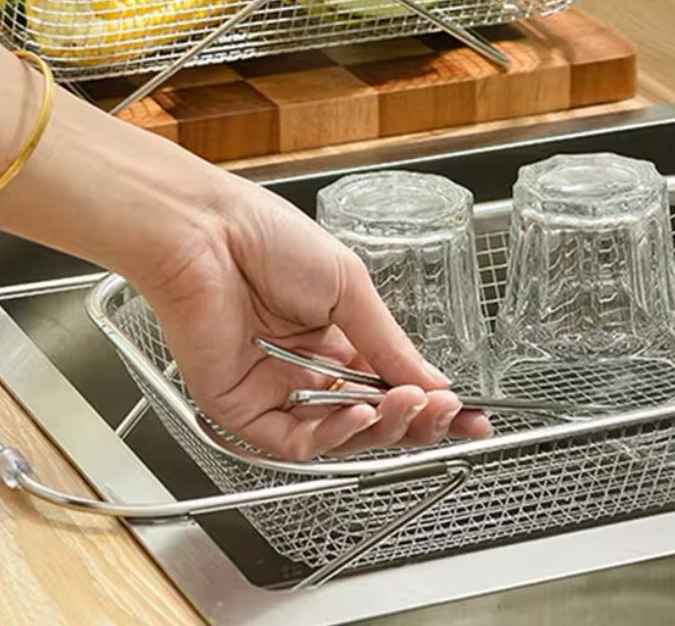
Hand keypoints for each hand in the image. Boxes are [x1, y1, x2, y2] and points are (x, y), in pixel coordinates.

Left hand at [137, 176, 492, 460]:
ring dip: (381, 426)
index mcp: (335, 333)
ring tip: (407, 403)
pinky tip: (358, 414)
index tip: (469, 414)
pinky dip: (333, 436)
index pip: (391, 381)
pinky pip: (296, 442)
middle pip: (372, 417)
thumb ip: (388, 341)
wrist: (205, 232)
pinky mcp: (242, 410)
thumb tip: (434, 381)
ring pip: (340, 437)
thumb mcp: (348, 285)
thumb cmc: (267, 237)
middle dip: (415, 419)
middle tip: (445, 412)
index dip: (430, 401)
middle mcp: (308, 366)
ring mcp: (276, 390)